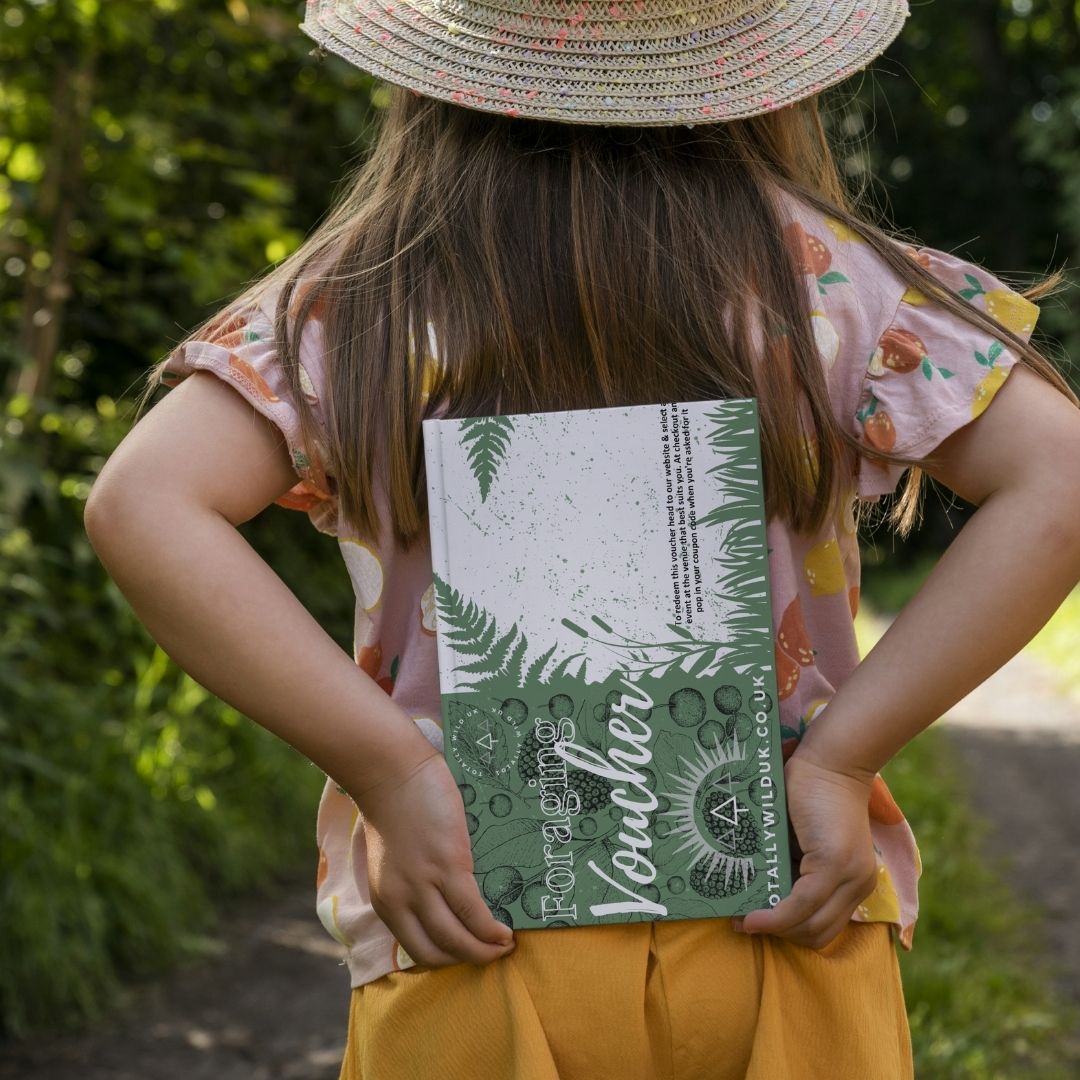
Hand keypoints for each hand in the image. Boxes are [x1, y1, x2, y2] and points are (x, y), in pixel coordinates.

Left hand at [354, 750, 516, 969]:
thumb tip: (447, 900)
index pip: (418, 950)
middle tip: (493, 954)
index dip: (448, 959)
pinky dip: (491, 929)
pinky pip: (473, 912)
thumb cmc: (395, 808)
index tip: (470, 953)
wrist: (391, 773)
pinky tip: (506, 929)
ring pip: (458, 938)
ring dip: (485, 950)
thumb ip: (413, 885)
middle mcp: (402, 901)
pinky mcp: (447, 866)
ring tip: (505, 945)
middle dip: (469, 959)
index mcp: (387, 901)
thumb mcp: (395, 862)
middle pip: (438, 951)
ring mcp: (425, 885)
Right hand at [732, 747, 877, 949]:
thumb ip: (794, 866)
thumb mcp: (803, 841)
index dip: (791, 932)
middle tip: (748, 922)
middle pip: (818, 934)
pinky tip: (753, 916)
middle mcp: (857, 885)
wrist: (830, 761)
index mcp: (853, 881)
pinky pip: (802, 904)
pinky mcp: (833, 863)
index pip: (824, 927)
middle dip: (781, 934)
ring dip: (776, 928)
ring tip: (746, 919)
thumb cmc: (810, 793)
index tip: (758, 924)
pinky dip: (776, 917)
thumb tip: (762, 893)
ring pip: (811, 926)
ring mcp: (848, 876)